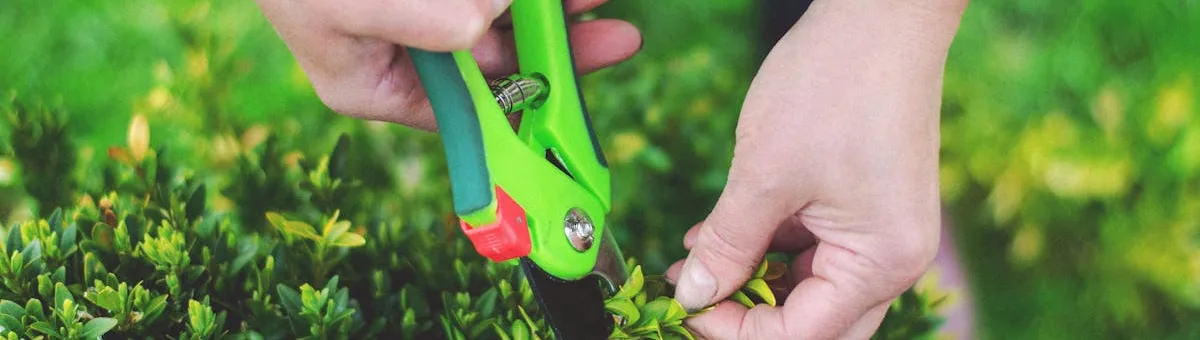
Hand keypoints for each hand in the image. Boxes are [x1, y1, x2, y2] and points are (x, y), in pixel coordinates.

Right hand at [253, 0, 641, 129]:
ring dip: (543, 10)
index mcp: (379, 87)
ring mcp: (425, 12)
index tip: (575, 96)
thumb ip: (422, 21)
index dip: (527, 107)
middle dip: (552, 44)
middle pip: (498, 59)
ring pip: (498, 15)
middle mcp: (409, 53)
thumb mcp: (347, 6)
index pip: (468, 112)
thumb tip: (484, 22)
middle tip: (614, 36)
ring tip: (593, 2)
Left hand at [665, 0, 966, 338]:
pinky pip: (813, 248)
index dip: (734, 331)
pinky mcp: (867, 206)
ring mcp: (883, 231)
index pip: (800, 335)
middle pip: (812, 322)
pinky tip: (717, 231)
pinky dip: (766, 246)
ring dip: (751, 279)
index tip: (682, 305)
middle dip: (747, 315)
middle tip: (690, 294)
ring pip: (808, 286)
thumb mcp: (763, 175)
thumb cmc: (830, 86)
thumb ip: (727, 244)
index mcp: (881, 262)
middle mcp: (893, 259)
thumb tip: (692, 294)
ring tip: (690, 255)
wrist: (880, 14)